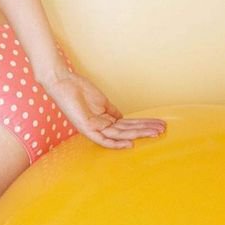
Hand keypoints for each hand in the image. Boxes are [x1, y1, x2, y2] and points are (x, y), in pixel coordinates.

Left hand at [44, 72, 166, 148]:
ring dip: (139, 133)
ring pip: (120, 133)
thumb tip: (124, 118)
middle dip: (145, 130)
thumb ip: (112, 111)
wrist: (62, 81)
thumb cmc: (78, 89)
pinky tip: (130, 143)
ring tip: (155, 132)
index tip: (158, 126)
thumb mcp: (101, 101)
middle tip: (163, 130)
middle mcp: (100, 127)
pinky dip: (116, 142)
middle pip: (127, 130)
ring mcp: (93, 127)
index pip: (127, 126)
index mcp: (104, 121)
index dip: (142, 126)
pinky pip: (103, 138)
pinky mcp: (86, 126)